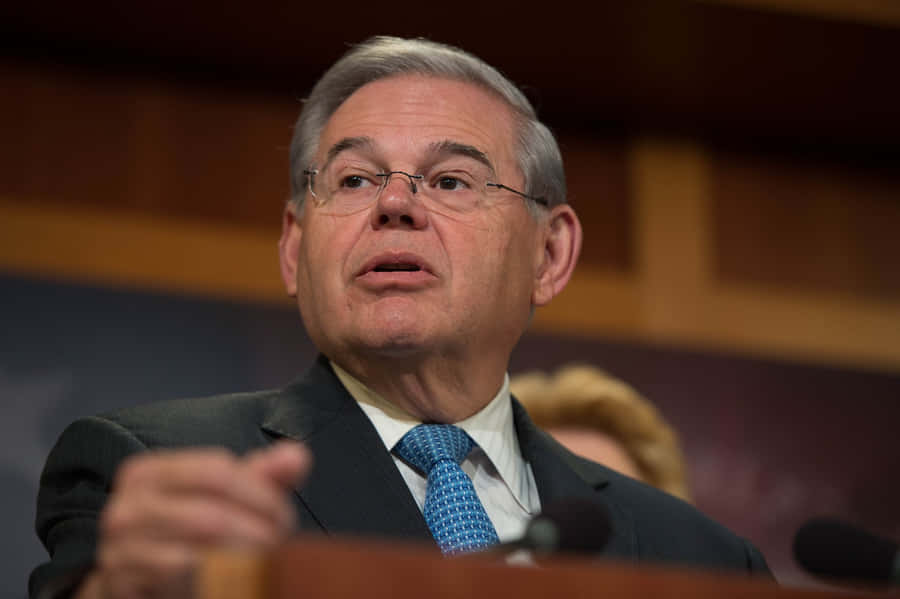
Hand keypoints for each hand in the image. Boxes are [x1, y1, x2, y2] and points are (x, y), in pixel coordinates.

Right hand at [77, 441, 309, 598]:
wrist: (142, 580)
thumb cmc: (191, 530)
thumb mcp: (225, 497)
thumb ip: (262, 476)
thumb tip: (297, 456)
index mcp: (148, 472)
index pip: (217, 472)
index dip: (260, 495)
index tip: (283, 516)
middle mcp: (126, 507)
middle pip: (211, 516)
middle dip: (257, 533)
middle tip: (279, 546)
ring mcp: (119, 550)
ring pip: (198, 554)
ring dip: (243, 562)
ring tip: (266, 564)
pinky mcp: (123, 585)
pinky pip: (182, 583)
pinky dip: (218, 583)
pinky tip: (236, 583)